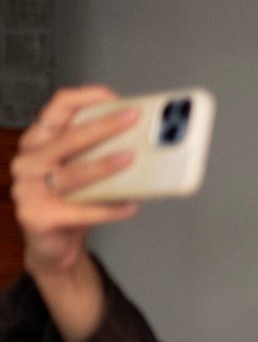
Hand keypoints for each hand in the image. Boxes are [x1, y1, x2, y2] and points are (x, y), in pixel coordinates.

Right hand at [12, 86, 140, 277]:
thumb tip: (146, 140)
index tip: (117, 99)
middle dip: (104, 126)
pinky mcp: (36, 215)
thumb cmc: (71, 200)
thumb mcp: (83, 168)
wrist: (52, 243)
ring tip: (130, 160)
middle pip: (69, 137)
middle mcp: (29, 160)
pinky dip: (108, 208)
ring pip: (72, 173)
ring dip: (104, 165)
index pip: (58, 107)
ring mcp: (27, 188)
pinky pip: (79, 210)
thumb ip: (100, 151)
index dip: (88, 98)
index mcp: (39, 140)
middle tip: (133, 120)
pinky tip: (130, 205)